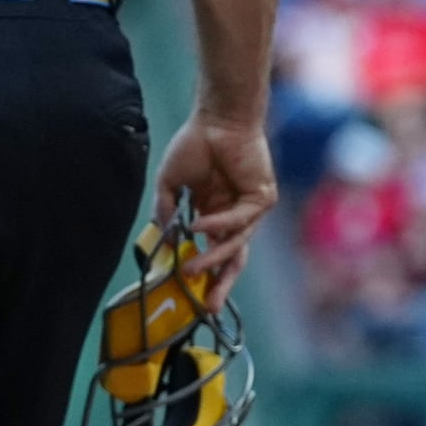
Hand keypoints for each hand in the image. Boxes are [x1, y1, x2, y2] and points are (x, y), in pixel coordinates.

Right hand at [149, 116, 276, 310]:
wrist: (217, 118)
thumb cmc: (194, 144)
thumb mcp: (170, 185)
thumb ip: (165, 213)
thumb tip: (164, 242)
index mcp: (213, 213)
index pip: (211, 250)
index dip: (202, 273)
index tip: (188, 293)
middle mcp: (233, 215)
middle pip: (231, 259)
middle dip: (220, 284)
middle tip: (209, 308)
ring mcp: (249, 209)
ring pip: (235, 245)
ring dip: (213, 260)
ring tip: (191, 271)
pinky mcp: (261, 198)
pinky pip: (239, 221)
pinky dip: (217, 225)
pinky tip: (197, 225)